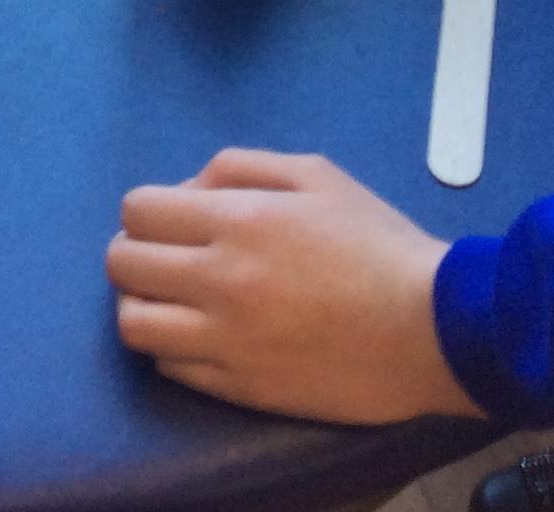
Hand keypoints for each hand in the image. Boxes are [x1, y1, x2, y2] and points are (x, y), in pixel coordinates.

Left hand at [105, 148, 481, 424]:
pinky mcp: (240, 388)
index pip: (138, 210)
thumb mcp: (316, 174)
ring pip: (133, 324)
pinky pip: (170, 367)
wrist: (431, 330)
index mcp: (238, 219)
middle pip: (122, 264)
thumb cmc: (378, 244)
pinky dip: (174, 347)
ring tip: (173, 301)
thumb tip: (187, 190)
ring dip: (142, 304)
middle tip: (168, 259)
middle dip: (136, 252)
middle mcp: (219, 280)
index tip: (171, 221)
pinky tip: (204, 336)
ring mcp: (226, 340)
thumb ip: (241, 166)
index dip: (147, 211)